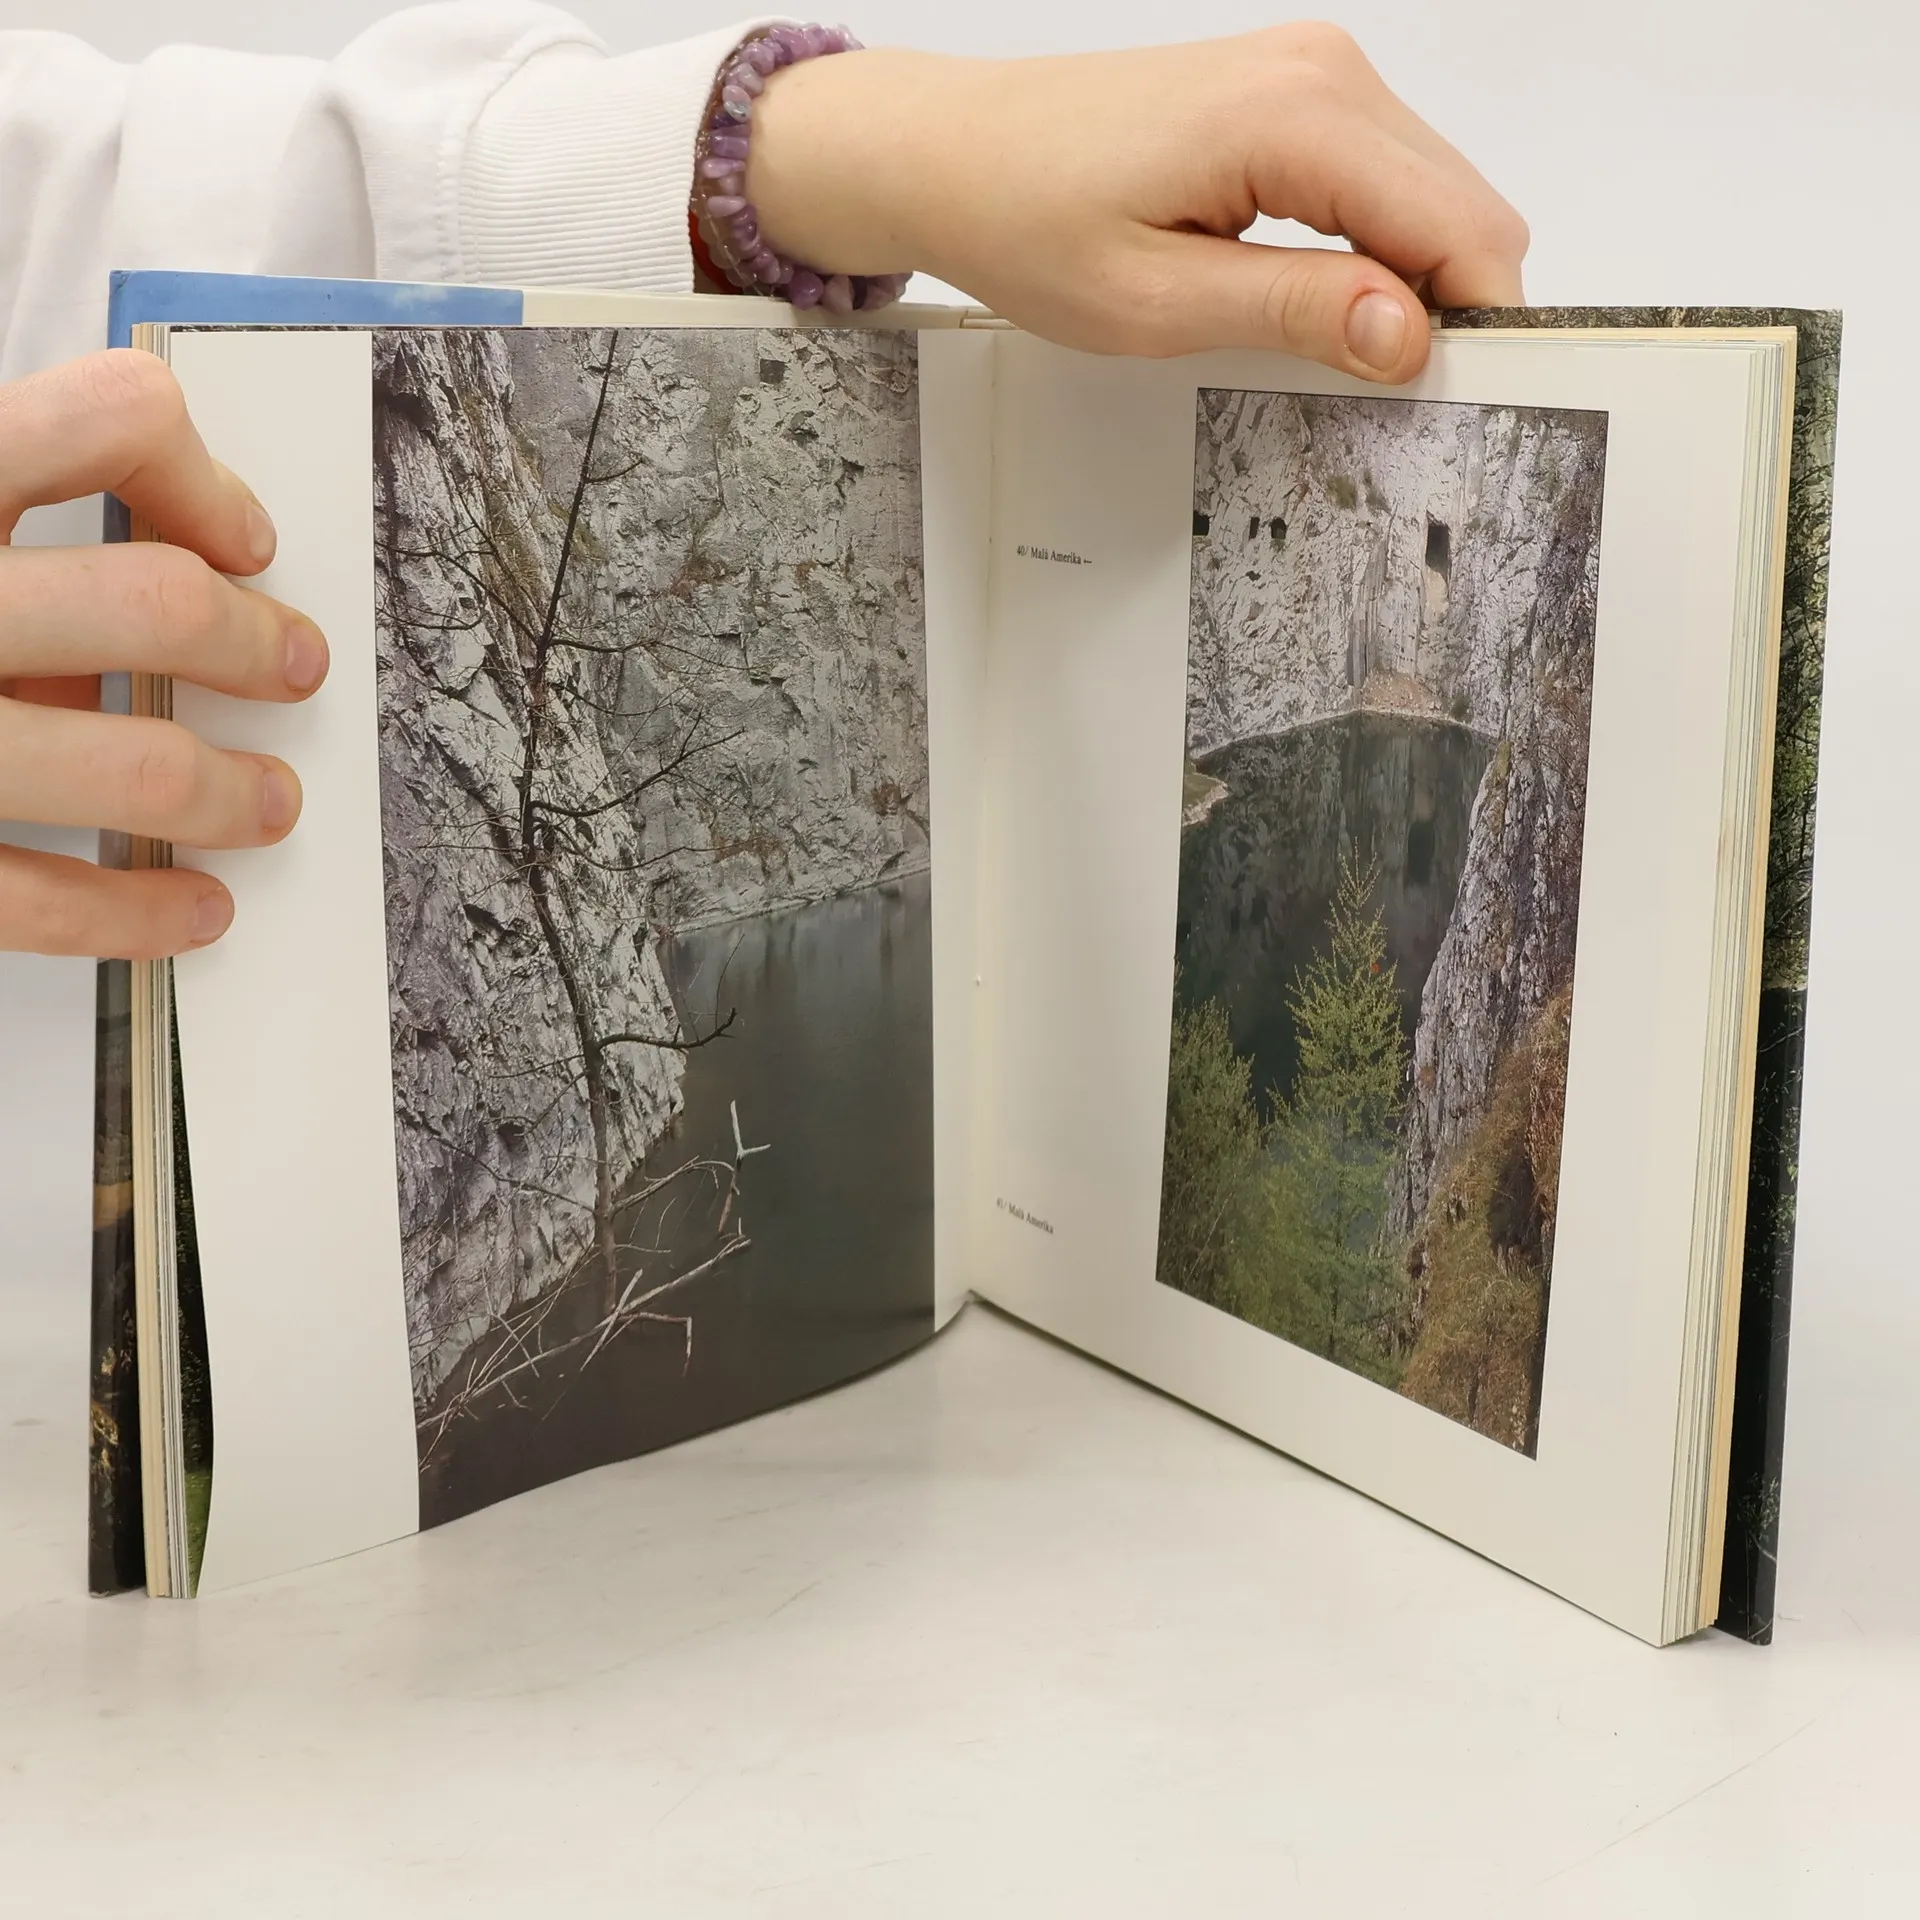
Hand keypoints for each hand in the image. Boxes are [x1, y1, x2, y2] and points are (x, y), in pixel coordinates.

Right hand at [0, 351, 326, 959]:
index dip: (200, 474)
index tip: (242, 534)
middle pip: (155, 604)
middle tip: (290, 665)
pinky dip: (140, 912)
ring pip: (137, 767)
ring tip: (267, 801)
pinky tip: (188, 909)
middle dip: (254, 643)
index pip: (107, 418)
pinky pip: (43, 899)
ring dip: (234, 792)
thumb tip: (166, 549)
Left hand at [747, 24, 1526, 379]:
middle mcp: (1324, 72)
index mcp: (1297, 115)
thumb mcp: (1155, 303)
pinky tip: (1322, 301)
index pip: (1458, 227)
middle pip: (1465, 207)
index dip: (1473, 326)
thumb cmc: (1027, 221)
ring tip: (1337, 352)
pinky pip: (1384, 176)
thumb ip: (1293, 313)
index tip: (1450, 406)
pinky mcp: (1295, 90)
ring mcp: (1314, 72)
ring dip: (1412, 278)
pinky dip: (1377, 245)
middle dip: (1448, 306)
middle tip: (1386, 399)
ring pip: (1434, 195)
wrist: (954, 151)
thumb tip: (1409, 336)